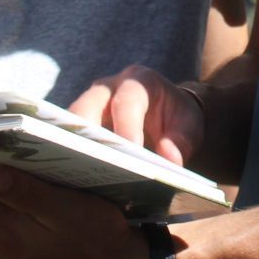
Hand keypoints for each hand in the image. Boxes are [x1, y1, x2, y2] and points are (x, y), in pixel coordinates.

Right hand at [70, 66, 202, 165]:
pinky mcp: (81, 121)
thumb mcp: (190, 126)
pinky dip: (70, 154)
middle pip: (87, 107)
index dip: (126, 128)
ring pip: (70, 122)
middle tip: (90, 165)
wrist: (168, 112)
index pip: (127, 102)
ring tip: (76, 174)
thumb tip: (169, 161)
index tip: (130, 153)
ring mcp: (91, 103)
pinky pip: (68, 135)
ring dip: (72, 147)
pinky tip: (74, 177)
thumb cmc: (178, 118)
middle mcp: (109, 87)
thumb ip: (182, 142)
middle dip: (86, 136)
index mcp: (139, 81)